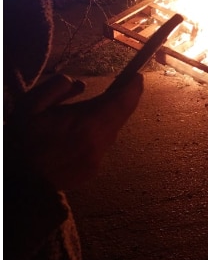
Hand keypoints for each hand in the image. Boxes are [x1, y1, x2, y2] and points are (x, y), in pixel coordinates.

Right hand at [11, 73, 144, 190]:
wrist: (18, 182)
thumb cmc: (21, 141)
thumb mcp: (30, 106)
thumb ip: (56, 88)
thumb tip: (79, 84)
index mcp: (87, 123)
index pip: (121, 101)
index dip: (133, 88)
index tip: (137, 77)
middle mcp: (99, 141)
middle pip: (120, 116)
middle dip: (123, 101)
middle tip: (123, 88)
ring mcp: (97, 158)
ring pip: (110, 132)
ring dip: (106, 120)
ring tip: (91, 112)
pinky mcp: (92, 170)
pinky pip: (99, 148)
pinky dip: (94, 138)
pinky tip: (77, 137)